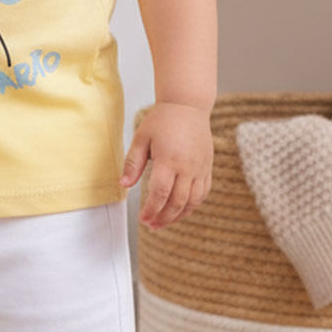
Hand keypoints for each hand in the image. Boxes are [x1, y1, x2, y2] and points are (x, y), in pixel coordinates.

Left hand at [120, 102, 212, 228]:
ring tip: (164, 223)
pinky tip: (181, 210)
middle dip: (163, 218)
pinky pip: (203, 193)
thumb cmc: (162, 120)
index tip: (143, 219)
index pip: (160, 193)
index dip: (151, 210)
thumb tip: (123, 185)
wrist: (188, 106)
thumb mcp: (141, 138)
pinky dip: (193, 206)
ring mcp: (200, 168)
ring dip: (178, 216)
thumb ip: (132, 163)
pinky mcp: (208, 167)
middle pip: (177, 202)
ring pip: (193, 201)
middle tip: (151, 225)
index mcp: (169, 159)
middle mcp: (188, 167)